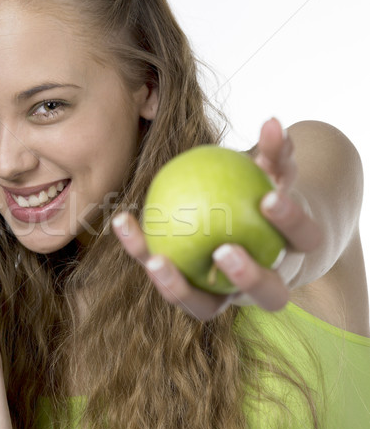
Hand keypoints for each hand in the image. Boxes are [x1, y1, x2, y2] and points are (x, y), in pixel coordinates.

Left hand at [112, 117, 322, 321]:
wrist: (252, 238)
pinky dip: (143, 252)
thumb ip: (274, 152)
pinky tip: (123, 222)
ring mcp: (227, 297)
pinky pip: (167, 280)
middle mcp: (266, 285)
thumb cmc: (260, 199)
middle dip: (247, 277)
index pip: (304, 239)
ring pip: (206, 306)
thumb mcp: (272, 175)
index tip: (268, 198)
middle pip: (268, 295)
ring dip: (178, 288)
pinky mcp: (191, 295)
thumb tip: (272, 122)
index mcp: (295, 250)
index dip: (290, 221)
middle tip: (223, 250)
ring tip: (154, 259)